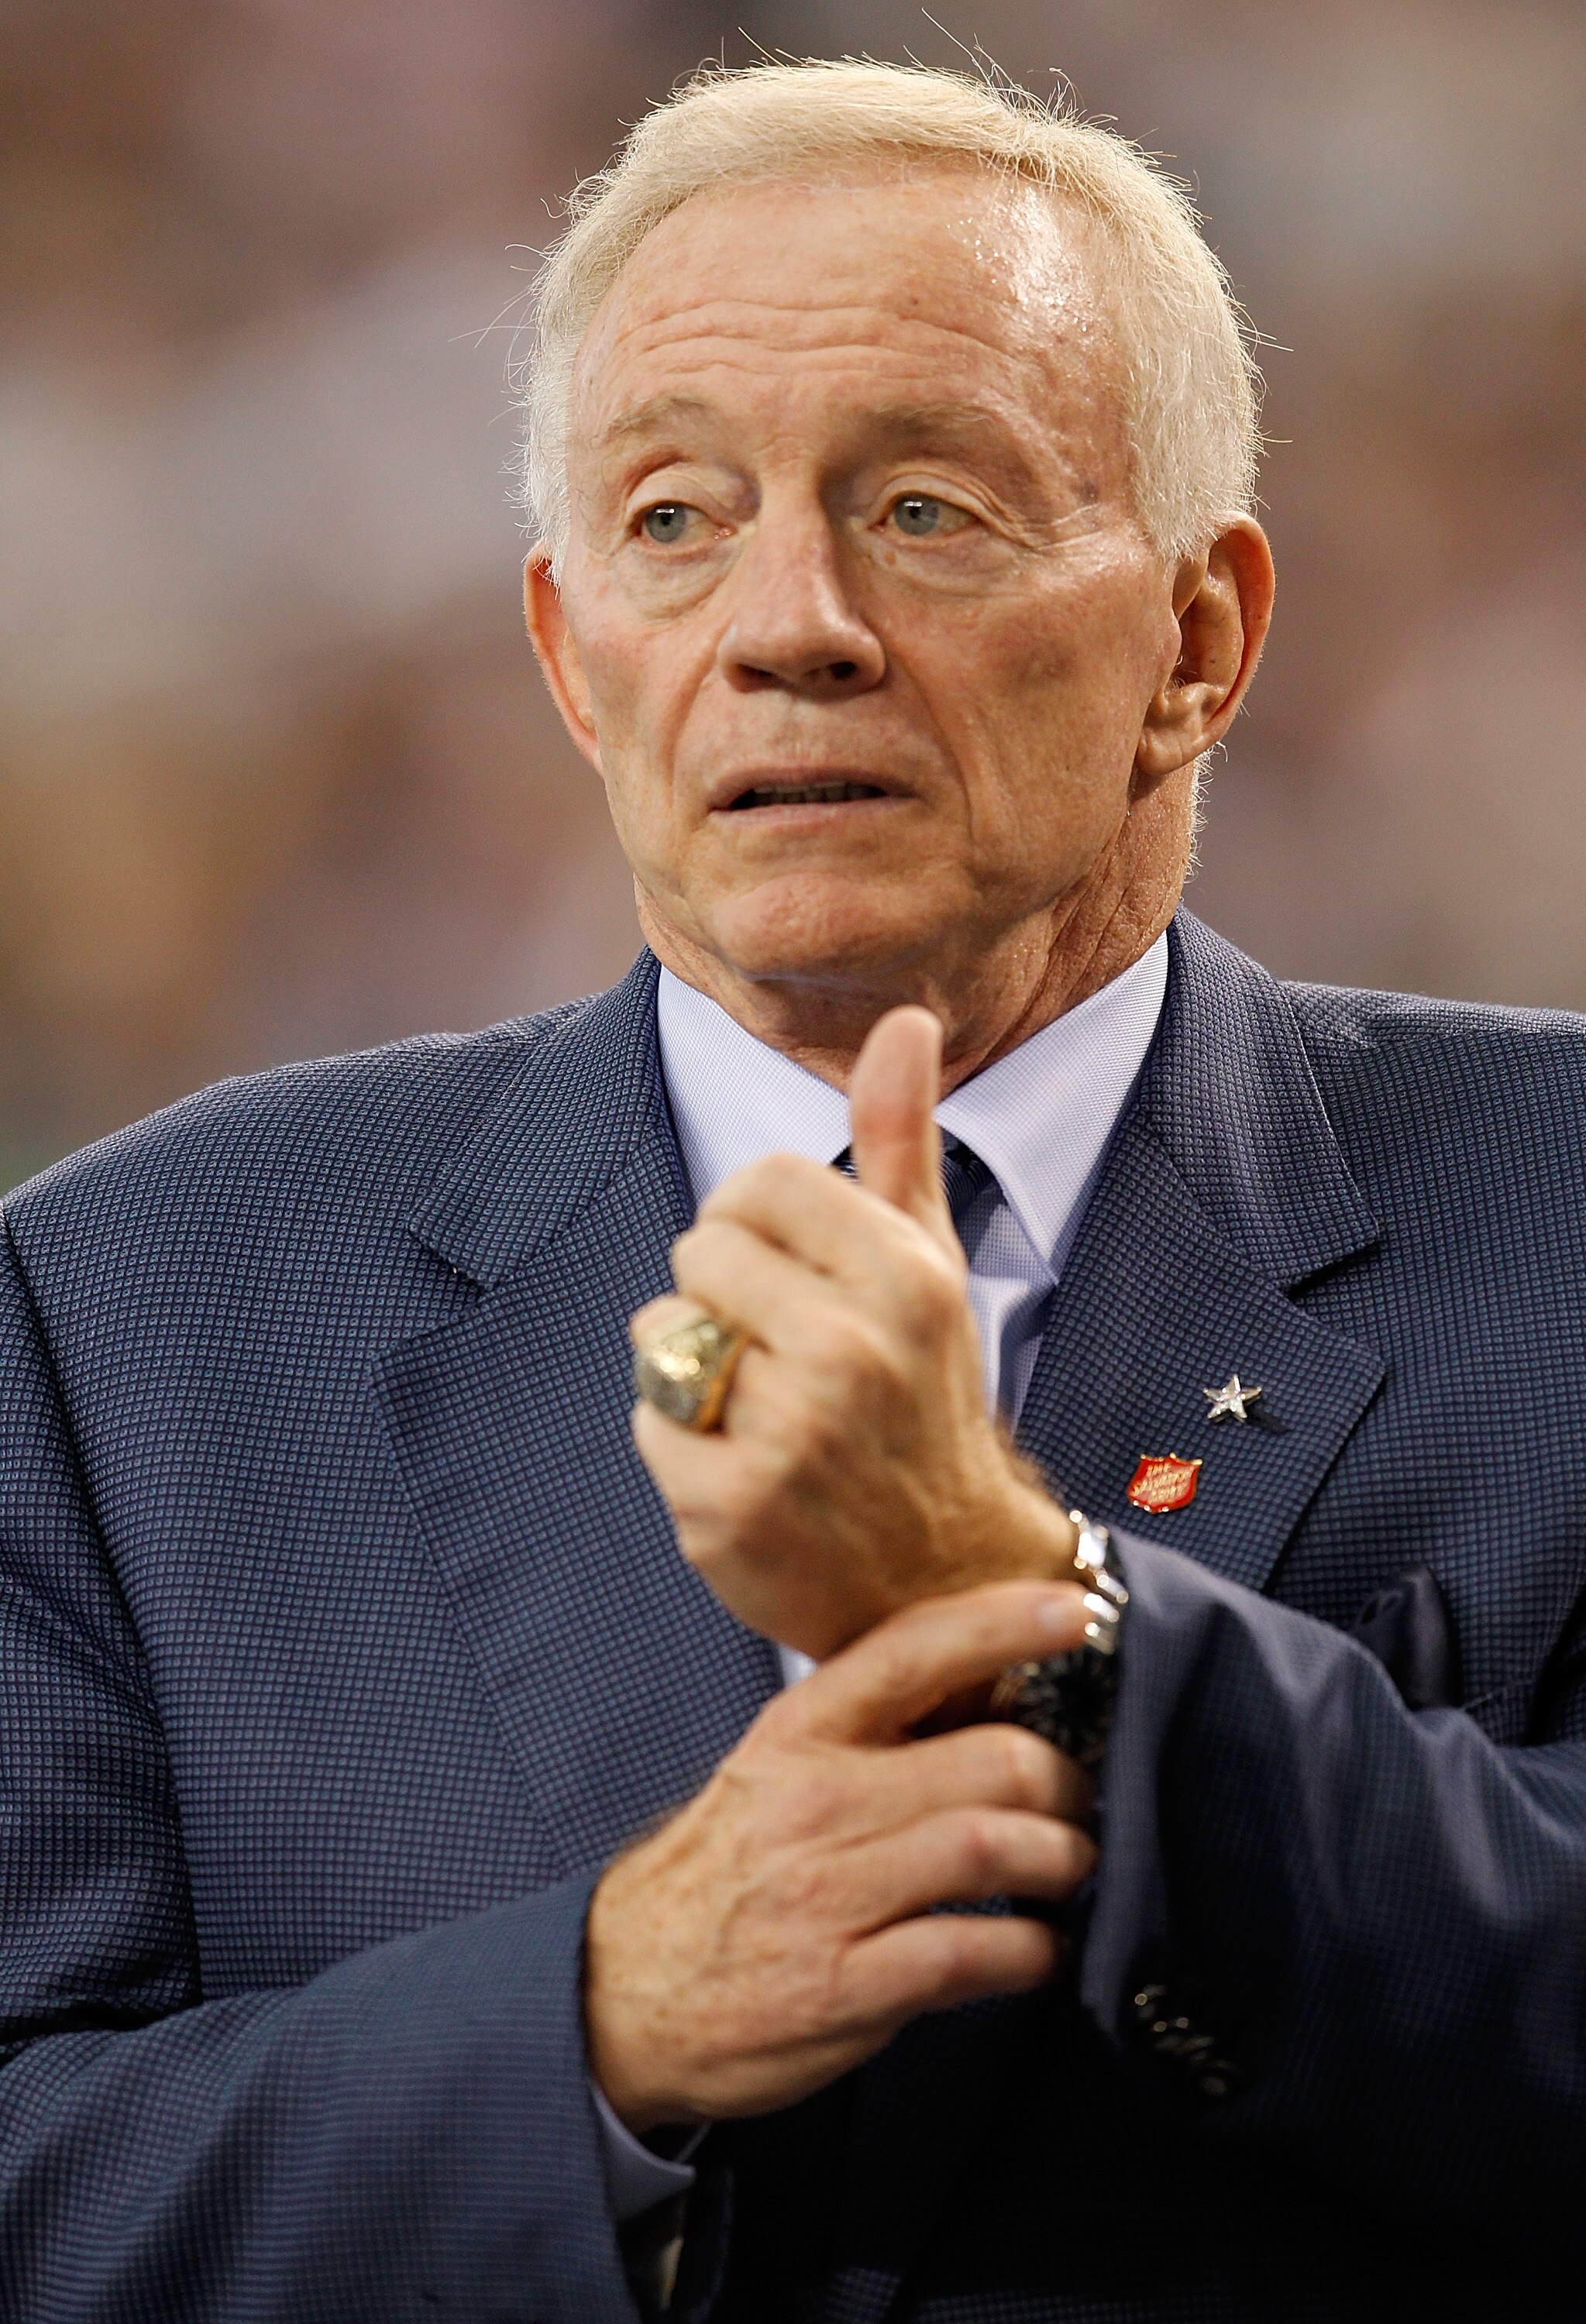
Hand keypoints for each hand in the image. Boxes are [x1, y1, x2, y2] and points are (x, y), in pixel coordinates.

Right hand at [584, 1581, 1094, 2131]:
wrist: (624, 1989)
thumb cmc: (724, 1873)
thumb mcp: (773, 1771)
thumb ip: (867, 1732)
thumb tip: (988, 1694)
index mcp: (801, 1733)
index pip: (914, 1648)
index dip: (1006, 1621)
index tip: (1074, 1610)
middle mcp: (817, 1802)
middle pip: (992, 1759)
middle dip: (1065, 1781)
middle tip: (1077, 1800)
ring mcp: (830, 1896)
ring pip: (994, 1848)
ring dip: (1061, 1860)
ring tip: (1068, 1868)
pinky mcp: (847, 1987)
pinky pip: (974, 1952)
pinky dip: (1031, 1950)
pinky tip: (1036, 1949)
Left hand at [631, 1005, 1076, 1658]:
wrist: (942, 1575)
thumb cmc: (922, 1399)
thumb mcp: (926, 1264)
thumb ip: (901, 1139)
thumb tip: (905, 1020)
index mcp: (906, 1278)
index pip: (755, 1183)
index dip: (756, 1225)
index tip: (795, 1279)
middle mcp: (853, 1351)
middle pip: (698, 1253)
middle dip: (723, 1298)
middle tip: (784, 1354)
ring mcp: (789, 1436)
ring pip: (661, 1338)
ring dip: (695, 1371)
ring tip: (766, 1412)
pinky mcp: (728, 1507)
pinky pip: (646, 1421)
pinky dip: (680, 1443)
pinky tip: (745, 1469)